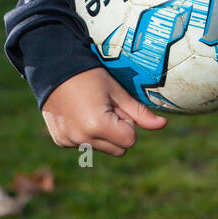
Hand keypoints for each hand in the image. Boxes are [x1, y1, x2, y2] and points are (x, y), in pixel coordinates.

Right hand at [41, 67, 166, 156]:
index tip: (117, 107)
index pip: (129, 140)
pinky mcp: (60, 141)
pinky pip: (84, 145)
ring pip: (102, 149)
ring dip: (103, 135)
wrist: (53, 68)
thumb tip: (164, 124)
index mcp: (98, 126)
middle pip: (118, 150)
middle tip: (106, 108)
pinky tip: (79, 114)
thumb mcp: (118, 92)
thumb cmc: (90, 76)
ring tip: (91, 110)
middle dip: (118, 132)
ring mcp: (69, 142)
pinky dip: (87, 134)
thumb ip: (140, 113)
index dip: (128, 124)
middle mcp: (82, 139)